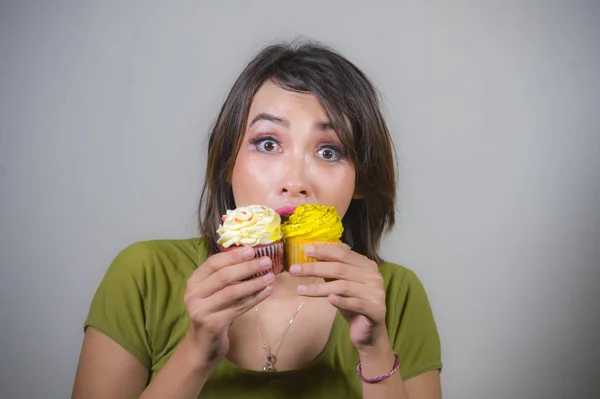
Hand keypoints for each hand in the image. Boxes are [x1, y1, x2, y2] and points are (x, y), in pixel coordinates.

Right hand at [183, 247, 273, 368]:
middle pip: (224, 276)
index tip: (252, 250)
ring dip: (254, 283)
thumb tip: (252, 256)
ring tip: (270, 277)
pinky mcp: (212, 324)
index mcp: (194, 282)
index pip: (213, 263)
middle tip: (267, 262)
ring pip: (232, 292)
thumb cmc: (213, 313)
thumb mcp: (214, 292)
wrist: (203, 346)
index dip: (233, 256)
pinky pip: (238, 308)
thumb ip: (226, 276)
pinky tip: (267, 292)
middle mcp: (193, 294)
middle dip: (247, 267)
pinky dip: (255, 299)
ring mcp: (201, 310)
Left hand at [290, 244, 387, 350]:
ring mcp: (376, 293)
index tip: (305, 251)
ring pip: (343, 287)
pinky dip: (341, 301)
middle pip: (340, 269)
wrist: (370, 332)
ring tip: (299, 290)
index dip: (324, 251)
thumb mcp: (342, 285)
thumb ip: (332, 272)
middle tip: (294, 270)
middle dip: (315, 268)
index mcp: (367, 265)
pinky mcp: (375, 310)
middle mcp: (374, 276)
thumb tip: (312, 258)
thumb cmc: (354, 305)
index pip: (344, 254)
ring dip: (319, 288)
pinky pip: (355, 303)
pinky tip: (328, 300)